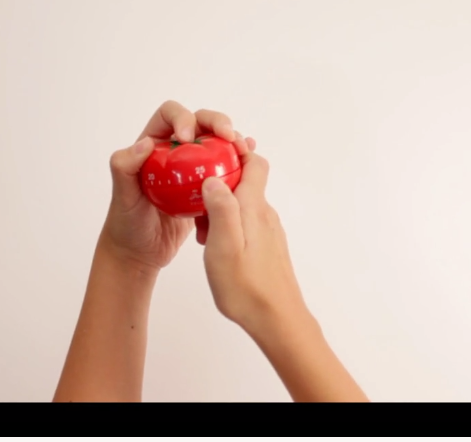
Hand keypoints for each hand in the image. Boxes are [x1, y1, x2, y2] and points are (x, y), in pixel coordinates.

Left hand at [100, 100, 250, 271]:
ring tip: (244, 150)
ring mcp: (192, 169)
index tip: (188, 138)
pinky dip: (239, 162)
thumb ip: (124, 167)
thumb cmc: (127, 224)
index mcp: (153, 145)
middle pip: (201, 123)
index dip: (183, 117)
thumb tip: (145, 143)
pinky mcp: (206, 187)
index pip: (170, 114)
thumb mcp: (122, 196)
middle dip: (218, 123)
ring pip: (216, 144)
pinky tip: (250, 161)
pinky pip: (224, 169)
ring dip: (233, 142)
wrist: (140, 254)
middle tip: (230, 137)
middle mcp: (174, 151)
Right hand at [199, 150, 309, 336]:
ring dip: (221, 206)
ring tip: (200, 226)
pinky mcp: (267, 246)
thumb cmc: (246, 287)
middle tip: (193, 192)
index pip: (254, 162)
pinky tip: (214, 245)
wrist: (277, 320)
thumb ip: (220, 209)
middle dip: (220, 179)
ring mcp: (268, 230)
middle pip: (246, 181)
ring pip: (243, 204)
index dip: (235, 152)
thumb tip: (214, 178)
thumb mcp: (224, 247)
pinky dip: (229, 224)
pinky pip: (246, 223)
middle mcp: (264, 214)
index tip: (211, 153)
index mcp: (253, 208)